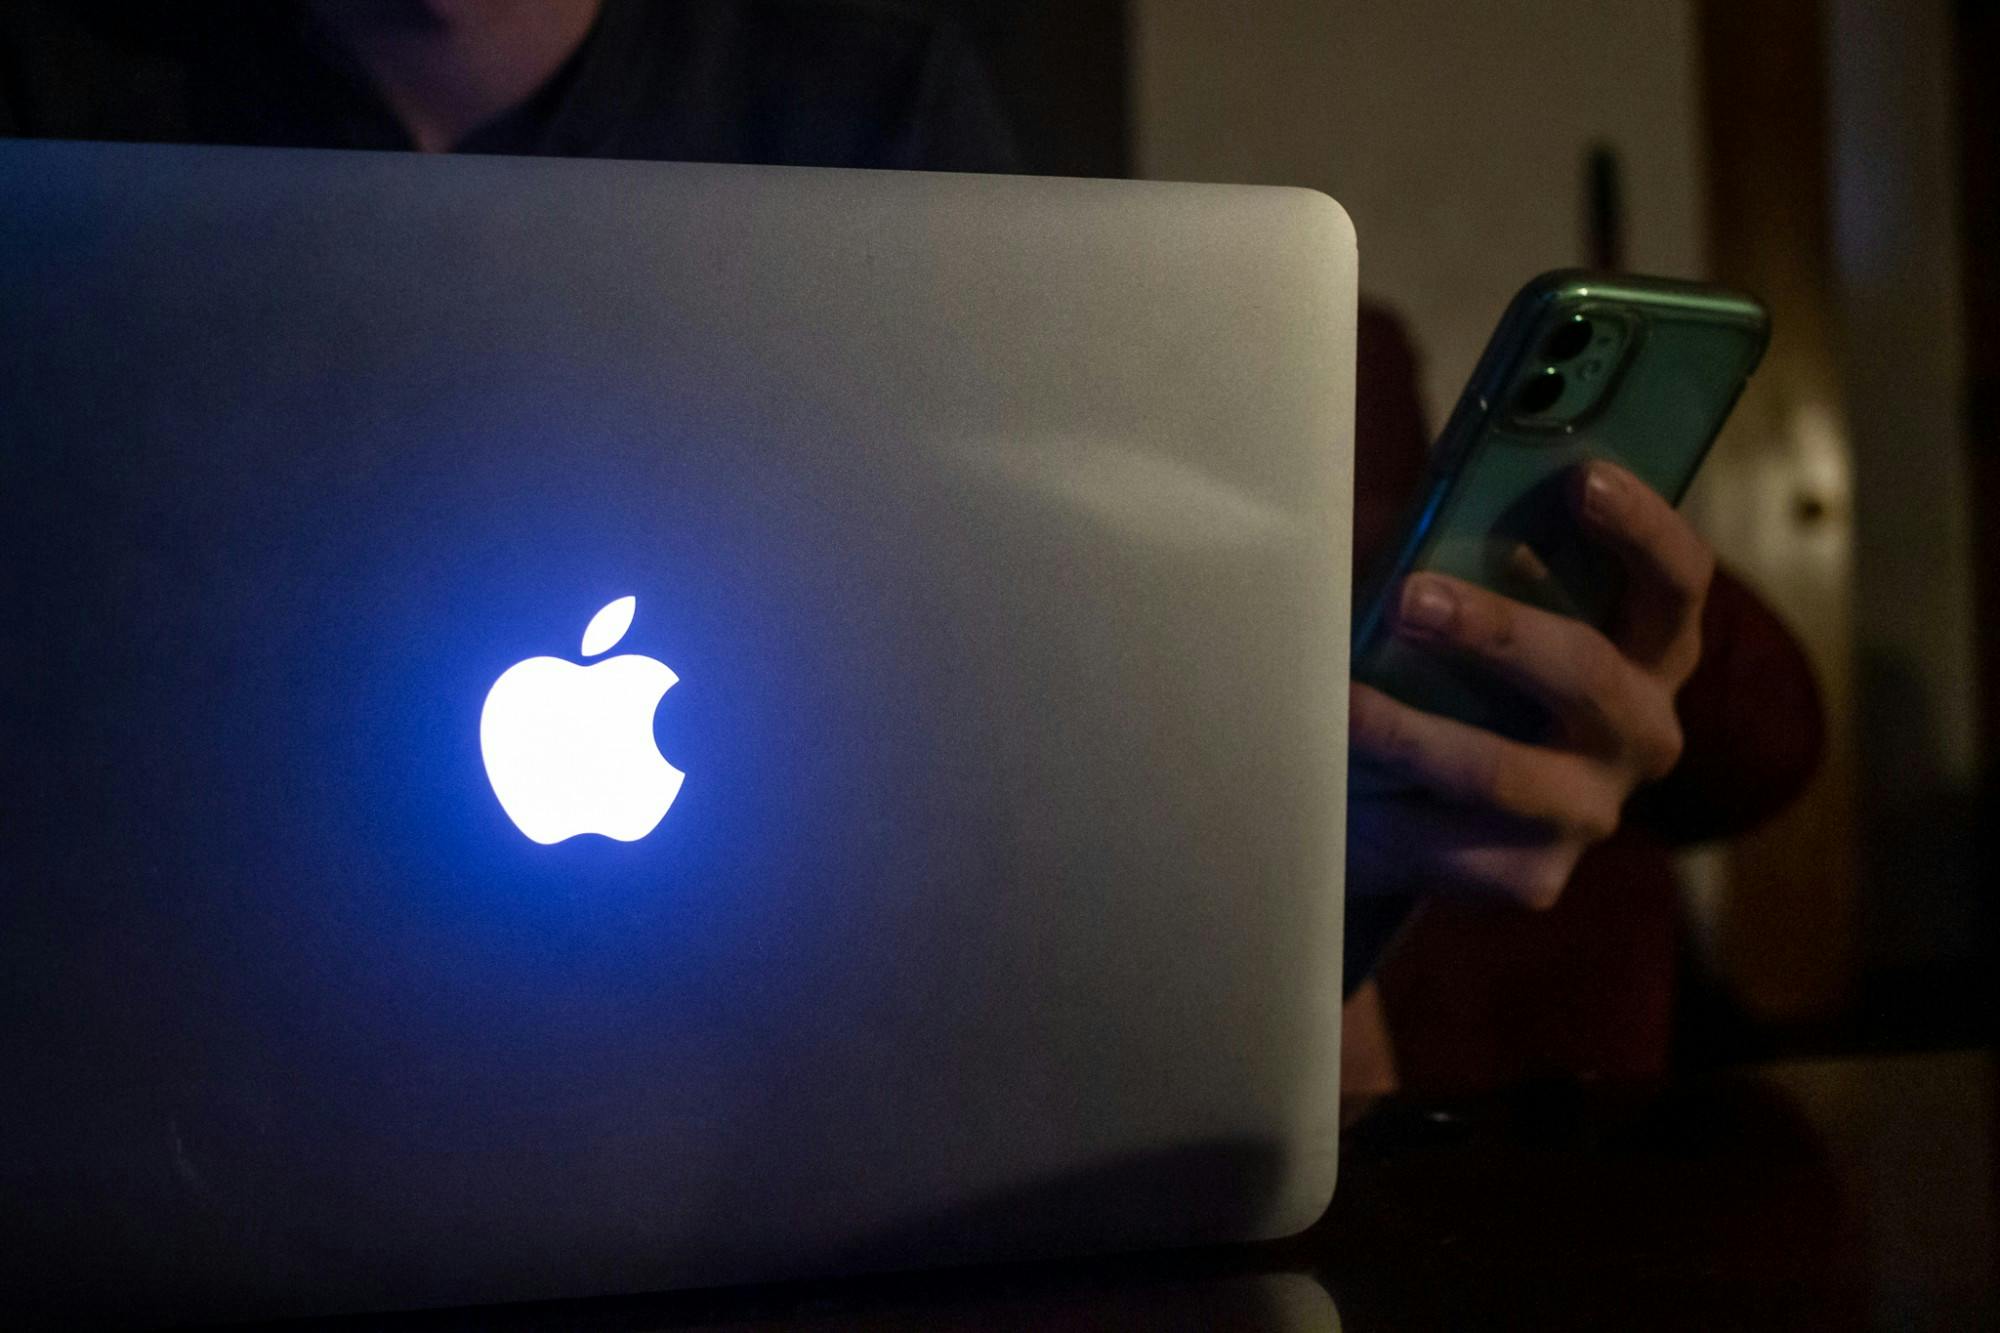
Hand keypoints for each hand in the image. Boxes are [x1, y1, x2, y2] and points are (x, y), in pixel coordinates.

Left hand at [1347, 460, 1712, 909]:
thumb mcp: (1454, 600)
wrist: (1410, 803)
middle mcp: (1640, 728)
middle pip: (1589, 673)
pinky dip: (1388, 811)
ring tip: (1345, 704)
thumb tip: (1393, 517)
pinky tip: (1343, 784)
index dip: (1643, 526)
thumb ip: (1446, 548)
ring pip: (1508, 774)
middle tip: (1409, 597)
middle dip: (1495, 632)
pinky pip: (1456, 844)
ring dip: (1417, 735)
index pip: (1677, 580)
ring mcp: (1592, 809)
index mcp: (1646, 646)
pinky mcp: (1534, 875)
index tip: (1581, 478)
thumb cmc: (1443, 667)